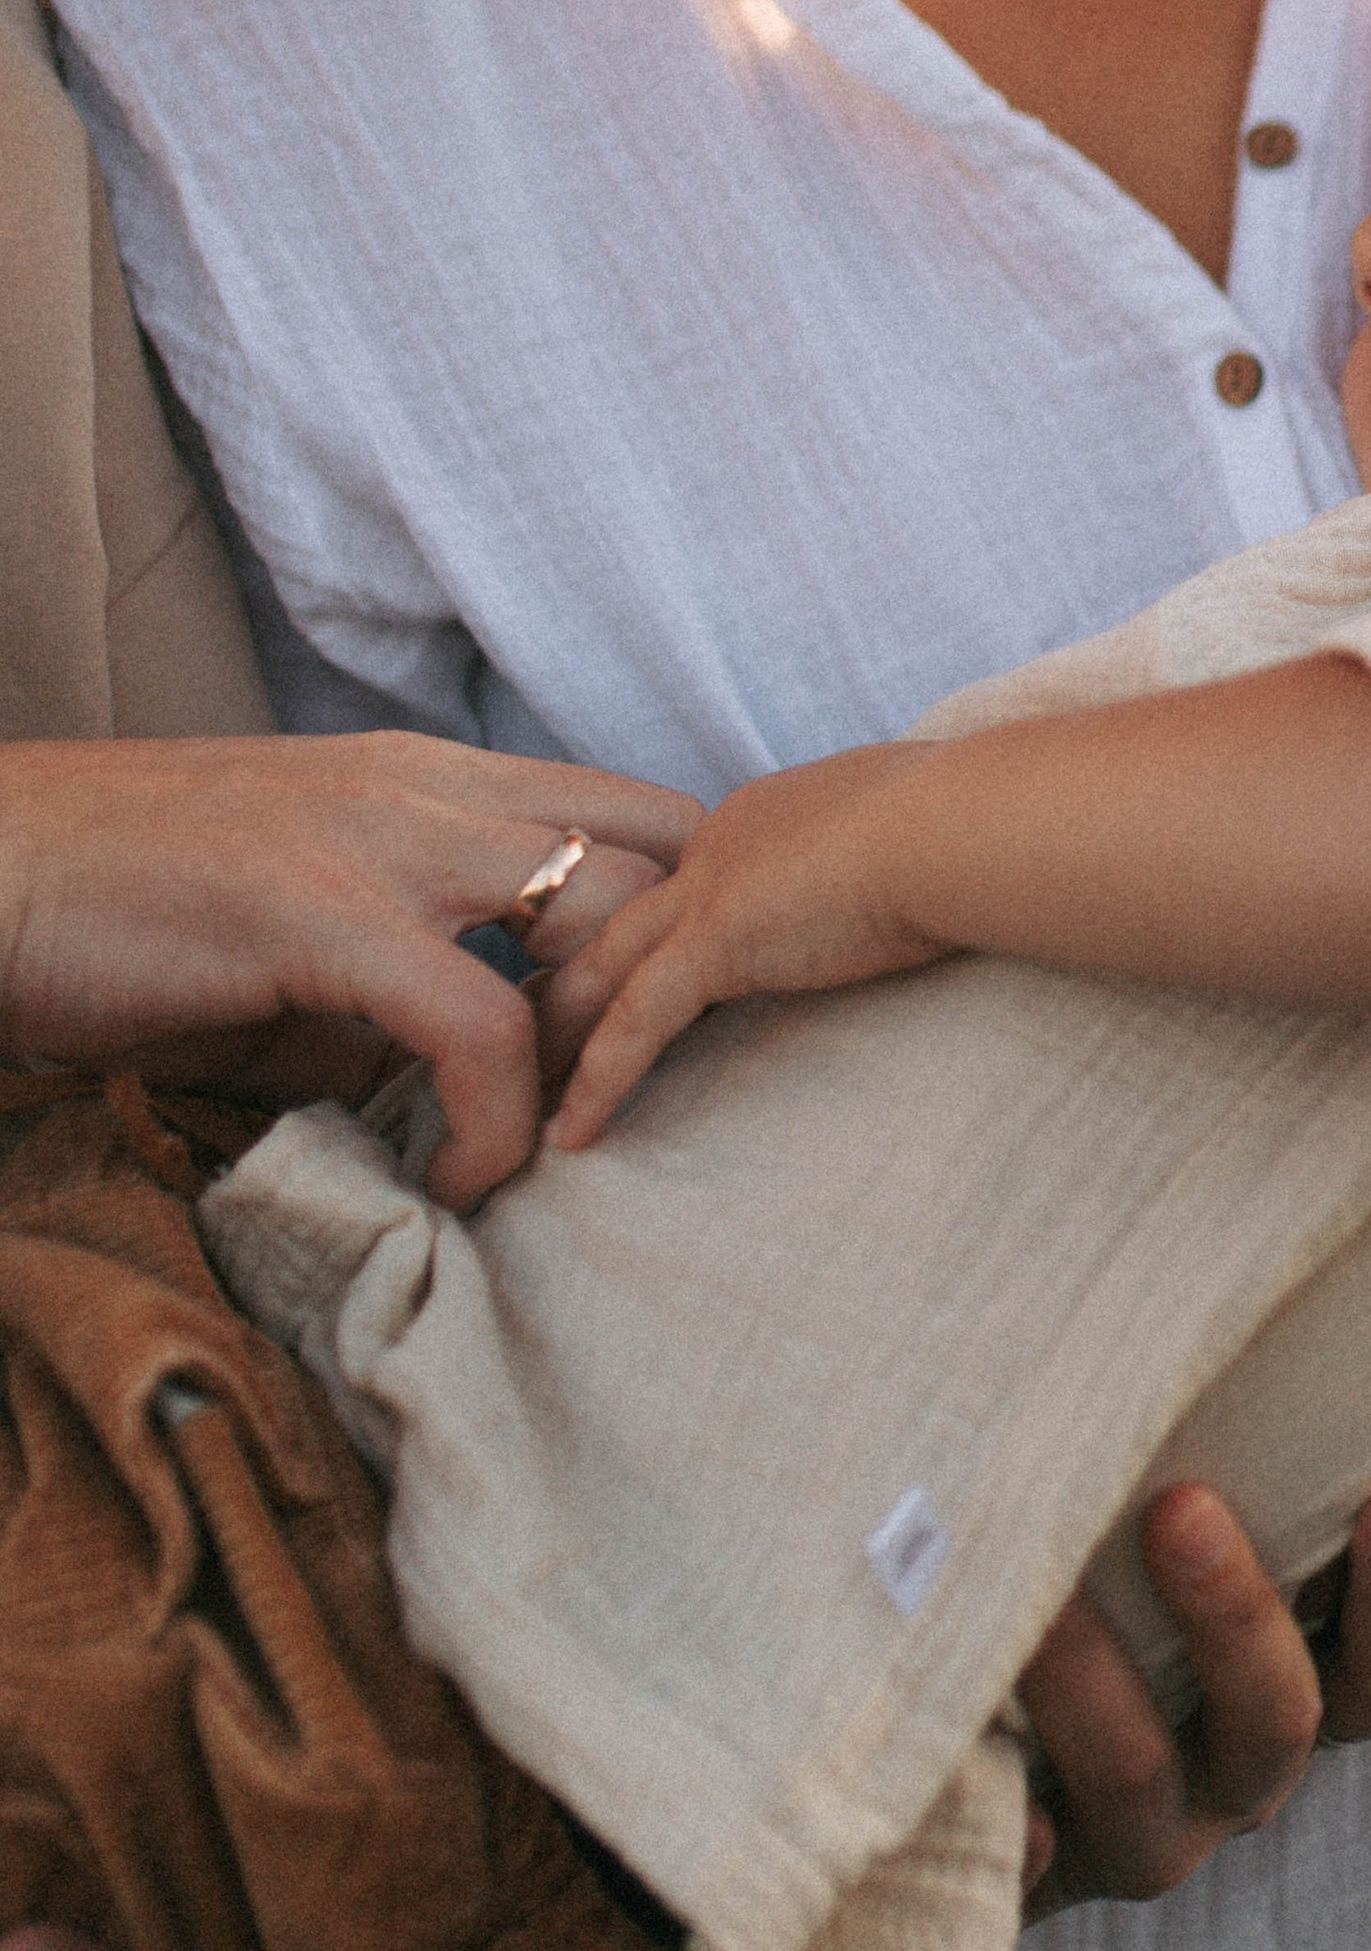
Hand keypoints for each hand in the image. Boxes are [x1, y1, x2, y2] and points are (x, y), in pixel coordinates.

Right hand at [0, 735, 699, 1207]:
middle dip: (664, 973)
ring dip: (598, 1043)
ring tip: (549, 1135)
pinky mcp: (320, 912)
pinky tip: (456, 1173)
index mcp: (425, 778)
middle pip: (652, 847)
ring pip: (595, 915)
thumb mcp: (285, 944)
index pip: (630, 808)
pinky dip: (495, 1114)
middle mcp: (425, 786)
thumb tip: (448, 1092)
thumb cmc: (118, 914)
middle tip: (612, 1087)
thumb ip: (381, 997)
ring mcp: (379, 839)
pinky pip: (479, 1020)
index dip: (670, 916)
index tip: (638, 1028)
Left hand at [539, 745, 947, 1150]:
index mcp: (755, 821)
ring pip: (598, 970)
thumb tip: (898, 892)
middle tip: (514, 1034)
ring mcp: (708, 891)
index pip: (667, 884)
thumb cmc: (967, 827)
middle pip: (607, 920)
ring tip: (514, 1093)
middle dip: (557, 977)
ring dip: (553, 1034)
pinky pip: (634, 1025)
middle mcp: (713, 845)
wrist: (963, 822)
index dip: (626, 935)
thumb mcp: (907, 839)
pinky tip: (568, 1137)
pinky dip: (596, 1081)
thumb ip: (873, 870)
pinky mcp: (716, 944)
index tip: (592, 977)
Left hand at [1018, 1480, 1370, 1912]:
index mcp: (1280, 1703)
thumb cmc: (1104, 1583)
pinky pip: (1024, 1868)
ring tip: (1038, 1602)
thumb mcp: (1171, 1536)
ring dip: (1097, 1686)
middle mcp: (1220, 1777)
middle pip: (1273, 1723)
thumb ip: (1216, 1462)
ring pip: (1142, 1781)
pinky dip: (1020, 1824)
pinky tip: (991, 1767)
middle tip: (1178, 1508)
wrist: (981, 1756)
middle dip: (1235, 1616)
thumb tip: (1246, 1252)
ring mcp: (1124, 1831)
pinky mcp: (1020, 1860)